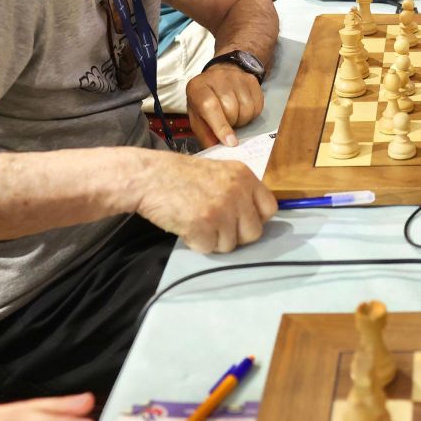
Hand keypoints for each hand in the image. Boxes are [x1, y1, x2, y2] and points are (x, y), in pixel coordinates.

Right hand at [136, 154, 276, 251]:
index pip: (270, 208)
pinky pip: (208, 248)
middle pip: (253, 232)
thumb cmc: (182, 176)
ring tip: (197, 222)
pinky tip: (186, 225)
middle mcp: (237, 191)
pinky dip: (196, 243)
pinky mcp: (203, 224)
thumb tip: (254, 218)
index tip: (241, 222)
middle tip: (216, 227)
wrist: (150, 176)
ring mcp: (221, 209)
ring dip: (214, 240)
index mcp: (244, 176)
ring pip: (230, 245)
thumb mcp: (220, 172)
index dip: (256, 219)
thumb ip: (239, 190)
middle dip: (235, 236)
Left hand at [184, 64, 264, 147]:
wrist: (217, 78)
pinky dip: (252, 114)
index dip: (221, 126)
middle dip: (231, 123)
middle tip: (226, 121)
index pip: (210, 106)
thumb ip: (205, 134)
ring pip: (247, 109)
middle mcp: (217, 78)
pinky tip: (243, 109)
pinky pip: (258, 105)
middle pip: (231, 109)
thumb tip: (217, 148)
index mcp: (198, 88)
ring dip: (242, 119)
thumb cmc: (205, 101)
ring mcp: (236, 76)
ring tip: (234, 115)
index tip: (230, 142)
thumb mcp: (197, 117)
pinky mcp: (251, 79)